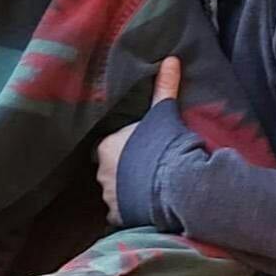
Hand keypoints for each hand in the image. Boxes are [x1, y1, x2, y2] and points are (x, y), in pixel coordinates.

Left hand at [95, 56, 181, 223]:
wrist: (175, 184)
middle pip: (109, 170)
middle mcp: (100, 172)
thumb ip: (164, 87)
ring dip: (127, 191)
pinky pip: (121, 214)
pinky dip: (131, 211)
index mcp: (105, 146)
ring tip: (149, 189)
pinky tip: (146, 207)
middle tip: (146, 169)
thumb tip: (171, 59)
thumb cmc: (165, 145)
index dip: (123, 148)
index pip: (107, 146)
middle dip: (123, 170)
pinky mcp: (119, 217)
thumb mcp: (164, 112)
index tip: (139, 150)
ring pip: (114, 193)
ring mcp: (108, 196)